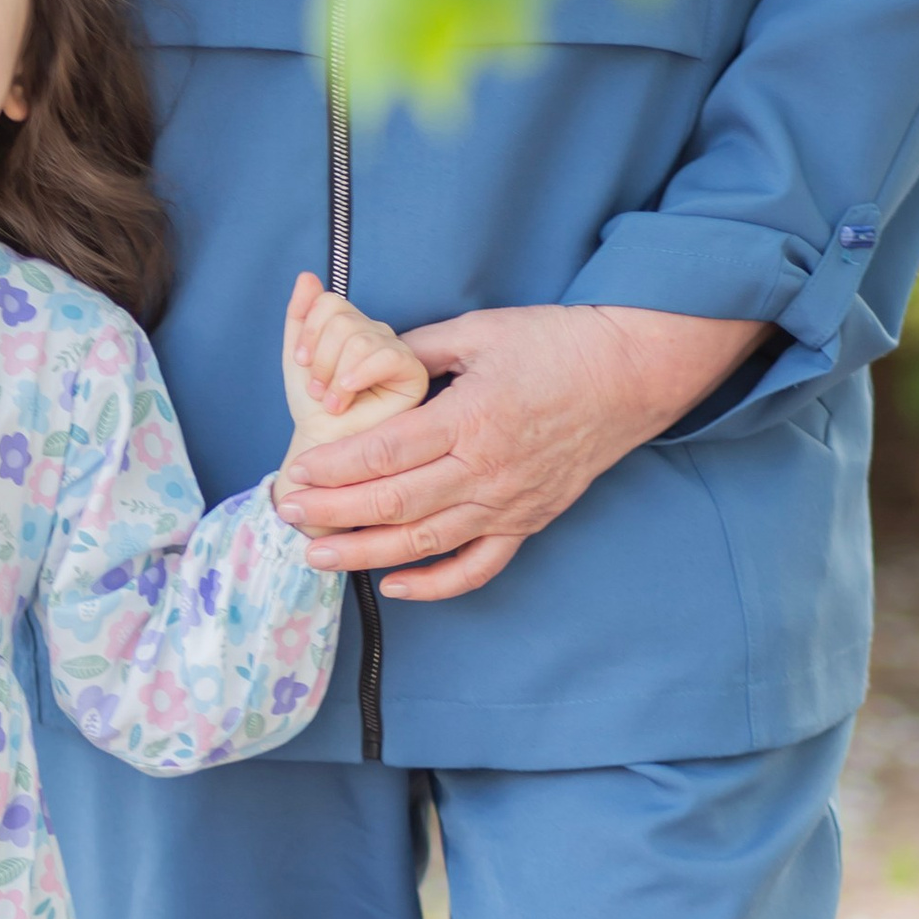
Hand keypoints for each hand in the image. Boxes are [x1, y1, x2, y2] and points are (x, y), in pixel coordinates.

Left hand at [273, 302, 767, 601]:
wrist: (632, 373)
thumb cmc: (555, 343)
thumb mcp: (479, 331)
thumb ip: (416, 351)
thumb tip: (357, 370)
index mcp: (470, 417)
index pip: (383, 454)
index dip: (332, 471)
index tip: (294, 475)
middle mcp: (486, 469)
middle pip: (393, 504)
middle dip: (332, 514)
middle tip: (287, 515)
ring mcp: (508, 503)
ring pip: (425, 543)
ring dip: (365, 554)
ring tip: (318, 556)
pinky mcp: (528, 521)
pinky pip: (477, 566)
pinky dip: (434, 584)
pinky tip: (392, 586)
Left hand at [279, 270, 430, 459]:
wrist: (324, 449)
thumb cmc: (314, 410)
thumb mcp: (297, 359)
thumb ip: (300, 317)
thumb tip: (306, 276)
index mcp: (353, 328)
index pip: (330, 302)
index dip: (309, 332)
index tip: (302, 365)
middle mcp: (377, 336)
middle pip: (342, 318)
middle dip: (321, 359)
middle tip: (319, 391)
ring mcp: (396, 353)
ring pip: (360, 336)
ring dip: (335, 374)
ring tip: (333, 402)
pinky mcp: (413, 376)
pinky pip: (388, 354)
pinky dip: (358, 374)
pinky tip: (347, 397)